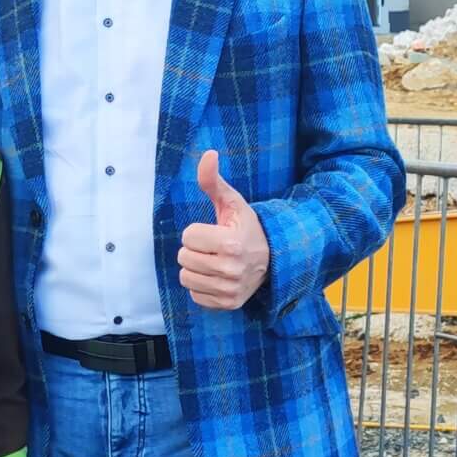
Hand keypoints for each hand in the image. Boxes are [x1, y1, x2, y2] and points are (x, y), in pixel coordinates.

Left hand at [177, 150, 270, 310]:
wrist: (273, 259)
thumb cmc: (246, 227)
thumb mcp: (232, 203)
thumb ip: (213, 180)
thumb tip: (208, 153)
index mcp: (230, 243)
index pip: (187, 236)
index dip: (197, 231)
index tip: (215, 232)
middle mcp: (231, 269)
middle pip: (183, 257)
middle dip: (195, 249)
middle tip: (214, 247)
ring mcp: (230, 289)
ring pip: (186, 277)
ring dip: (196, 268)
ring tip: (214, 261)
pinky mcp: (228, 303)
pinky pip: (195, 295)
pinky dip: (202, 286)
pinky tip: (217, 277)